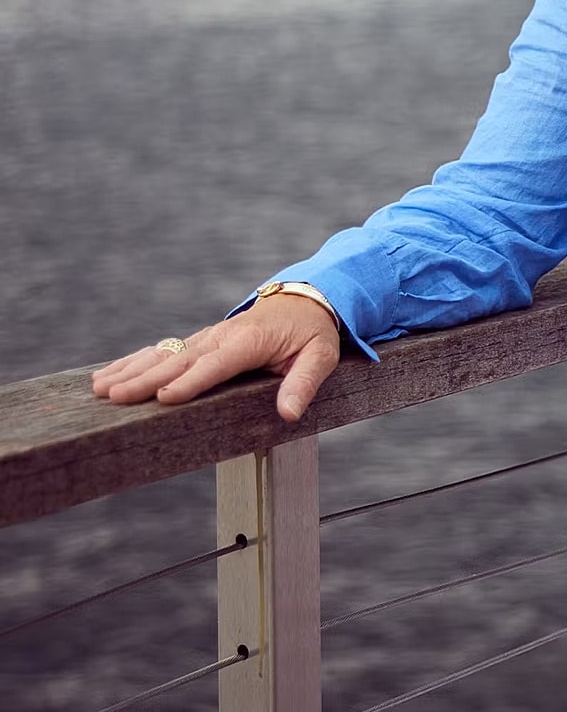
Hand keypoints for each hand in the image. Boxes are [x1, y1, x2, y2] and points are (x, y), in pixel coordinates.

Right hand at [90, 294, 340, 422]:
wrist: (308, 298)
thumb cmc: (313, 332)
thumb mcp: (321, 356)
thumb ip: (304, 383)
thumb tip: (289, 413)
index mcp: (251, 341)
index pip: (217, 365)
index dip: (190, 382)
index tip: (163, 399)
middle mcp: (223, 336)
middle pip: (180, 361)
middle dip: (146, 379)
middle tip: (114, 397)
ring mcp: (208, 337)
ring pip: (164, 354)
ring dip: (131, 370)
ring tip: (100, 388)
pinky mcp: (200, 340)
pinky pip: (163, 351)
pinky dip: (134, 361)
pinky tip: (107, 374)